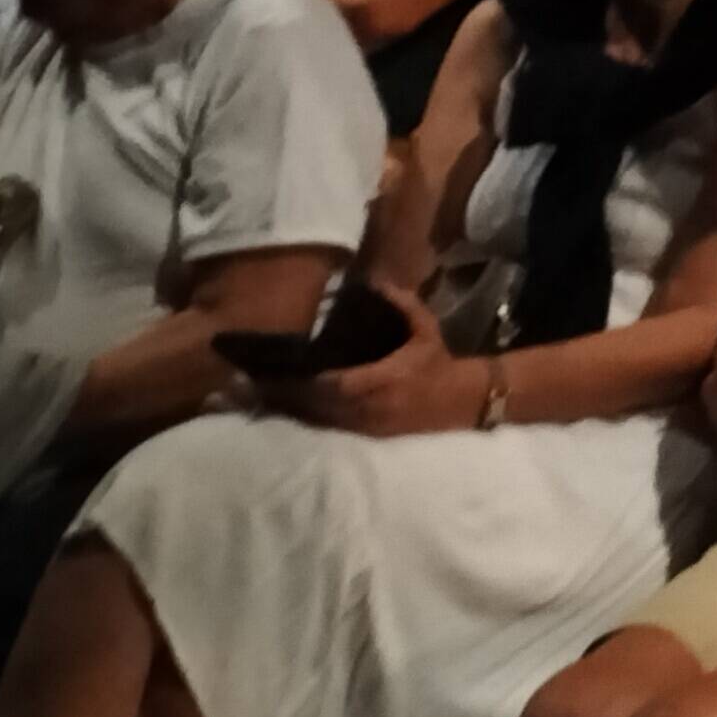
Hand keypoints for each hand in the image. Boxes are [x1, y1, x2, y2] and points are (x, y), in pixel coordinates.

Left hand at [263, 280, 480, 436]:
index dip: (307, 381)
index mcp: (384, 380)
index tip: (281, 371)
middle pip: (319, 406)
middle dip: (288, 396)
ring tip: (262, 396)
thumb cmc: (439, 363)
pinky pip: (330, 427)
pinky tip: (288, 409)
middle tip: (256, 384)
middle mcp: (371, 407)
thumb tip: (378, 283)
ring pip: (321, 420)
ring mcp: (368, 425)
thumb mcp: (426, 330)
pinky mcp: (367, 434)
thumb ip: (403, 305)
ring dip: (292, 409)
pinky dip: (308, 418)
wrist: (460, 402)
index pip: (336, 384)